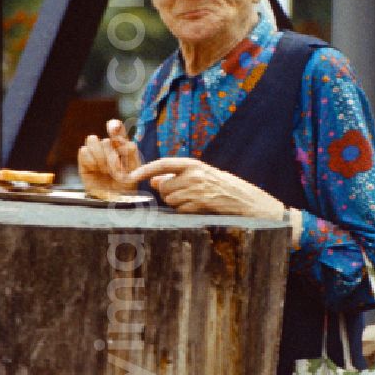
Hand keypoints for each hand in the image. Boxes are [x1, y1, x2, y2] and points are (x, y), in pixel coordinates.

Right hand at [77, 119, 140, 198]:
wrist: (113, 202)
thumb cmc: (126, 187)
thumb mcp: (134, 171)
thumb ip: (131, 154)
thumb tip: (127, 142)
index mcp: (121, 146)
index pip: (116, 128)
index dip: (114, 126)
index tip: (113, 130)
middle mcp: (108, 147)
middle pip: (106, 140)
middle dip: (112, 158)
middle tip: (116, 172)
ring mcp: (95, 153)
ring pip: (92, 140)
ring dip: (100, 157)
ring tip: (105, 171)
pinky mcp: (84, 161)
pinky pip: (84, 151)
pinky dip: (90, 161)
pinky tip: (95, 170)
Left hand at [127, 156, 285, 219]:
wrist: (243, 200)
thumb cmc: (220, 186)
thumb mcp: (199, 175)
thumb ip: (175, 176)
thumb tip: (153, 181)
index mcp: (192, 164)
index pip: (162, 164)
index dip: (145, 170)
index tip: (131, 176)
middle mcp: (193, 175)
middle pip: (163, 187)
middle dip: (168, 193)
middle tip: (185, 194)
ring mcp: (196, 191)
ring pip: (170, 199)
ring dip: (177, 203)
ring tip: (195, 200)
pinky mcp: (199, 205)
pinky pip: (180, 210)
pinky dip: (185, 211)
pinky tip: (198, 207)